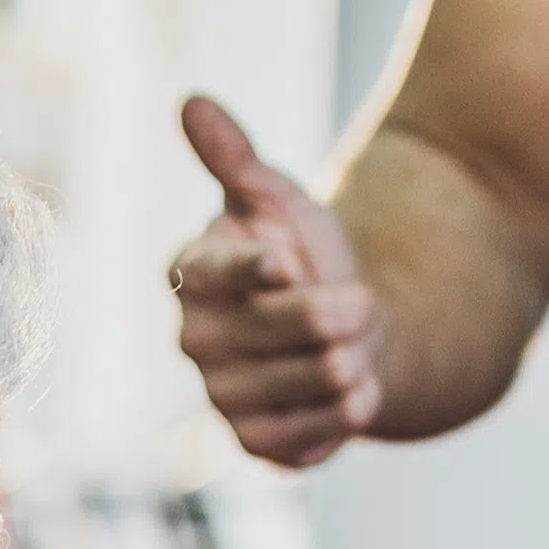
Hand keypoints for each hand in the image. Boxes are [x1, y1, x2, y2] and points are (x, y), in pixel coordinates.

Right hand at [167, 94, 386, 468]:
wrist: (345, 331)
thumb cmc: (304, 257)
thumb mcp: (278, 199)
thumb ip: (235, 157)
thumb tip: (191, 103)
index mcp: (191, 274)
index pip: (224, 272)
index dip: (264, 268)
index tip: (289, 262)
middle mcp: (194, 340)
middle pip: (298, 325)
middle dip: (347, 310)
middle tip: (356, 302)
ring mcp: (223, 397)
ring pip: (320, 377)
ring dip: (355, 359)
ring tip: (351, 347)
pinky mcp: (256, 445)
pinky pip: (322, 431)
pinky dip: (351, 407)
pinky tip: (349, 389)